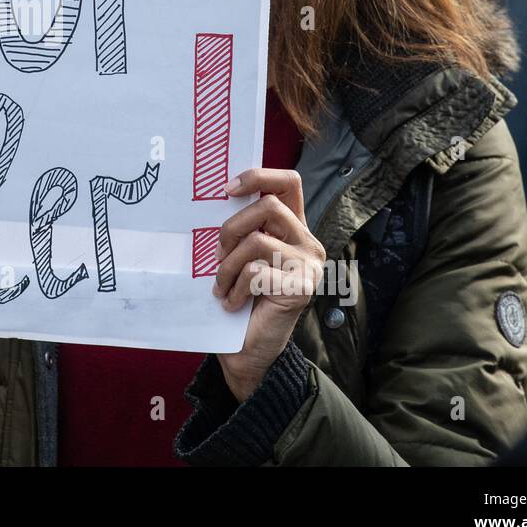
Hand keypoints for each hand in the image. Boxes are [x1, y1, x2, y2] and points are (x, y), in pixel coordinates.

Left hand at [213, 168, 324, 400]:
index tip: (227, 189)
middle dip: (231, 229)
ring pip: (257, 241)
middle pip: (268, 206)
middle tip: (217, 256)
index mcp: (293, 228)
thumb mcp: (238, 255)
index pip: (289, 181)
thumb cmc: (240, 299)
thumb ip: (240, 229)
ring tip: (222, 287)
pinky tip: (232, 304)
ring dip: (227, 267)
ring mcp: (308, 265)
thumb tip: (218, 196)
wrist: (247, 350)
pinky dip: (234, 288)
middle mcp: (308, 242)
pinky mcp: (301, 287)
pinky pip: (256, 271)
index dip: (259, 176)